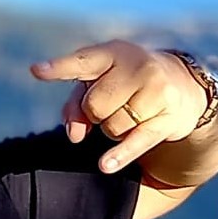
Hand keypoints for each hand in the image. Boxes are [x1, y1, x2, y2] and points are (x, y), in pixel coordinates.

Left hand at [29, 41, 208, 172]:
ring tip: (129, 113)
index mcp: (113, 52)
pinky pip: (134, 142)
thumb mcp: (99, 81)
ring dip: (113, 129)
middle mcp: (137, 67)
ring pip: (111, 128)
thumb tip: (74, 136)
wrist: (181, 86)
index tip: (36, 71)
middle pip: (94, 106)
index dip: (58, 68)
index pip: (81, 62)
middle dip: (95, 113)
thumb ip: (76, 103)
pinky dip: (118, 155)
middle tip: (112, 104)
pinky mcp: (167, 118)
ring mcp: (155, 91)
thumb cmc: (126, 82)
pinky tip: (105, 165)